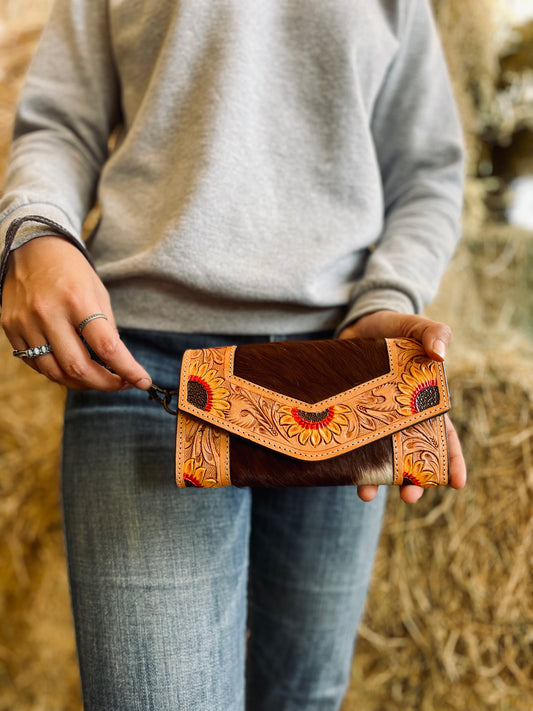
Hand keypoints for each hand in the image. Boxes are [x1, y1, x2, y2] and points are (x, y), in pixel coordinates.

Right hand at [1, 236, 151, 390]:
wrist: (32, 248)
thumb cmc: (72, 271)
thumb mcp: (98, 293)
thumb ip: (106, 329)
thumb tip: (118, 364)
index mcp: (78, 300)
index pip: (106, 346)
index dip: (127, 369)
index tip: (142, 382)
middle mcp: (48, 313)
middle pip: (78, 367)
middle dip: (104, 384)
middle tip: (120, 384)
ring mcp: (26, 323)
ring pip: (55, 372)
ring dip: (81, 383)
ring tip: (97, 379)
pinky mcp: (11, 328)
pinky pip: (35, 364)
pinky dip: (57, 373)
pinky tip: (71, 368)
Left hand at [339, 310, 466, 502]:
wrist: (354, 326)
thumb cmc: (392, 328)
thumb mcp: (413, 326)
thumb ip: (432, 333)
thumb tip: (441, 353)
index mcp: (425, 404)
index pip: (444, 437)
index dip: (452, 461)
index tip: (457, 483)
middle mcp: (401, 419)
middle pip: (412, 458)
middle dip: (414, 482)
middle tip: (411, 497)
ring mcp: (374, 421)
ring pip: (378, 459)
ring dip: (376, 481)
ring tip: (368, 496)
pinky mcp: (349, 419)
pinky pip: (349, 446)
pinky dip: (346, 463)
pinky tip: (340, 475)